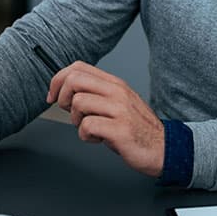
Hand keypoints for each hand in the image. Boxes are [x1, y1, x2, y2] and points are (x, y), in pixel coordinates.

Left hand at [47, 62, 164, 176]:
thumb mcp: (118, 103)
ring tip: (90, 128)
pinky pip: (87, 126)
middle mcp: (118, 92)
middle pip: (74, 80)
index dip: (58, 80)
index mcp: (115, 84)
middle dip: (62, 98)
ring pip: (78, 103)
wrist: (163, 148)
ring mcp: (120, 109)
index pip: (78, 67)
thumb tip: (65, 92)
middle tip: (70, 113)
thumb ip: (96, 94)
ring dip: (76, 120)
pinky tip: (98, 139)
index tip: (54, 96)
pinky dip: (86, 136)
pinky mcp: (120, 129)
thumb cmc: (136, 128)